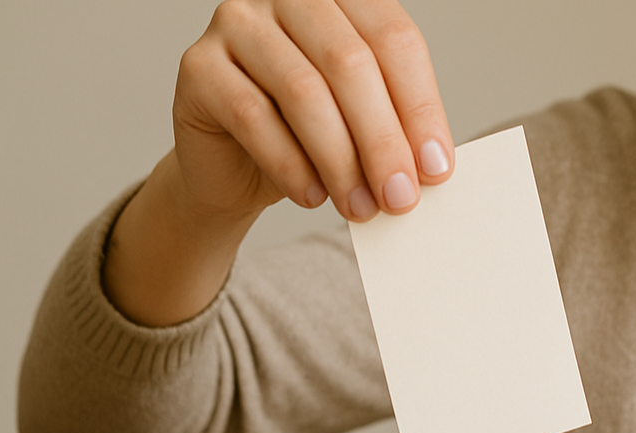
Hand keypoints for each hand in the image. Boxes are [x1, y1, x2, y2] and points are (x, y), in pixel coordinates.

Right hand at [172, 0, 452, 221]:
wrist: (232, 167)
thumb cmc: (306, 139)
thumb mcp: (361, 127)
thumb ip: (395, 129)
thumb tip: (430, 165)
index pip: (394, 39)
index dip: (420, 107)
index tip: (436, 169)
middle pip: (350, 63)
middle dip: (382, 140)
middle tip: (400, 198)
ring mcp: (238, 22)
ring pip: (303, 91)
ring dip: (340, 160)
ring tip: (360, 206)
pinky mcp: (199, 65)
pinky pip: (253, 117)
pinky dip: (291, 165)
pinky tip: (312, 196)